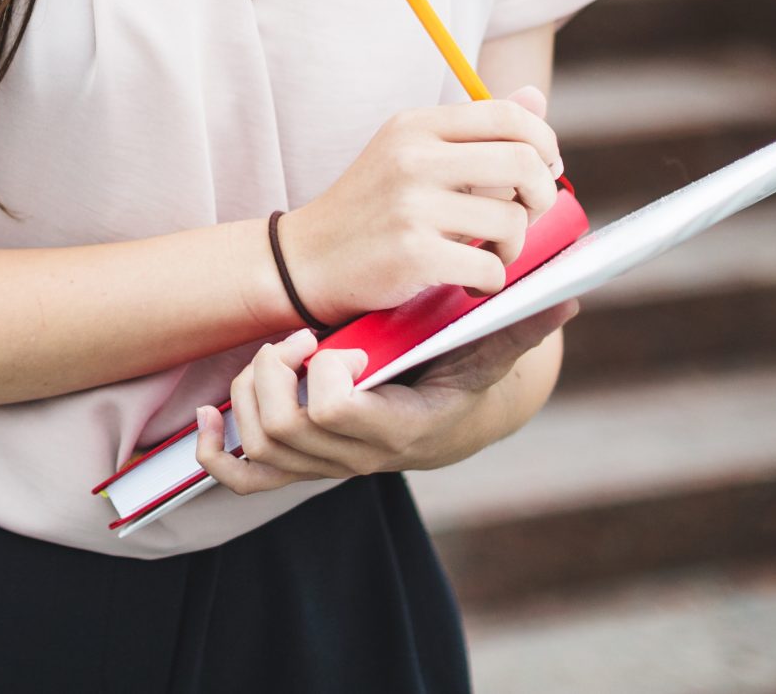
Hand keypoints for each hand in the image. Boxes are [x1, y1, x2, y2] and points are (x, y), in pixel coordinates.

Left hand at [196, 301, 578, 494]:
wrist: (445, 424)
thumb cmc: (462, 376)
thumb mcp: (488, 351)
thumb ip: (518, 326)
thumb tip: (566, 296)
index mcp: (399, 430)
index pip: (336, 410)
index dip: (323, 371)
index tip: (338, 344)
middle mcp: (358, 459)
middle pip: (286, 427)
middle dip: (276, 373)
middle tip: (297, 340)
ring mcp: (325, 467)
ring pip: (260, 445)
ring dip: (248, 392)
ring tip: (274, 355)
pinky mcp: (298, 468)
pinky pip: (241, 479)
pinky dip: (215, 450)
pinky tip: (209, 416)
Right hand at [276, 85, 560, 325]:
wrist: (307, 258)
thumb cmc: (371, 206)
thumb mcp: (412, 152)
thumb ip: (475, 130)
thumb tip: (537, 96)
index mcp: (415, 125)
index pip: (508, 116)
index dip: (543, 144)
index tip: (542, 172)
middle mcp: (413, 157)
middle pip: (523, 162)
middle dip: (541, 195)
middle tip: (524, 216)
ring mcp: (411, 205)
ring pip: (512, 220)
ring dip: (513, 247)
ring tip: (488, 254)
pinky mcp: (413, 253)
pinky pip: (490, 268)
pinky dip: (489, 282)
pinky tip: (466, 280)